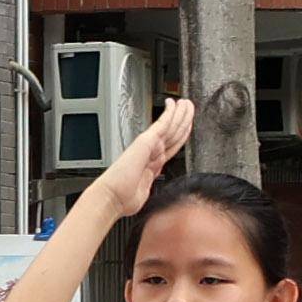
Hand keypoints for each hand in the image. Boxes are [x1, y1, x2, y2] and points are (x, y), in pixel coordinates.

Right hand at [90, 95, 197, 221]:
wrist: (112, 195)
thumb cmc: (123, 197)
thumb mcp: (145, 191)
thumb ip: (150, 183)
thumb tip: (149, 186)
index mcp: (153, 163)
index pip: (172, 145)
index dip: (181, 134)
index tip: (187, 125)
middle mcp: (151, 151)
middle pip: (174, 132)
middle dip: (183, 119)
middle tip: (189, 107)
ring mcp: (149, 145)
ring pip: (172, 126)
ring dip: (182, 113)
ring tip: (187, 103)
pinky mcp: (147, 141)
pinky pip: (163, 124)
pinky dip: (170, 112)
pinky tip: (174, 104)